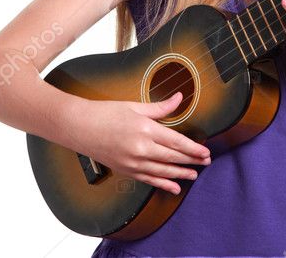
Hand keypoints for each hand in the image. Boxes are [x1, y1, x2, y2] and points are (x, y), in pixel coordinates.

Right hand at [68, 92, 210, 194]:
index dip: (193, 148)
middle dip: (192, 160)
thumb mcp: (135, 106)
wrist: (80, 127)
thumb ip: (160, 107)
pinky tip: (175, 187)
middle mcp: (142, 149)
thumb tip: (179, 98)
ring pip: (164, 171)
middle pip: (173, 157)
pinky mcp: (126, 171)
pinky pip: (149, 180)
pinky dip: (164, 184)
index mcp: (146, 130)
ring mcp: (133, 163)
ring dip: (181, 173)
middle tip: (206, 161)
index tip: (205, 151)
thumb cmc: (106, 113)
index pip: (177, 142)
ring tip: (195, 174)